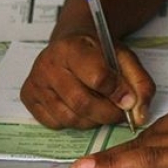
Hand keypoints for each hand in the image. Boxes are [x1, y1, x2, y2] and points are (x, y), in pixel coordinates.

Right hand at [20, 33, 155, 128]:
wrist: (71, 44)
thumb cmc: (98, 52)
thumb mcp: (125, 59)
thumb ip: (139, 84)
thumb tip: (139, 115)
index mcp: (73, 48)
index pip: (98, 77)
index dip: (117, 93)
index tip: (128, 100)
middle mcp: (48, 63)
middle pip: (82, 103)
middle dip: (107, 114)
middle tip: (119, 113)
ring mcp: (35, 81)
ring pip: (69, 118)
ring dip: (92, 120)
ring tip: (101, 108)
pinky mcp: (28, 97)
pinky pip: (55, 123)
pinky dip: (73, 122)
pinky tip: (80, 108)